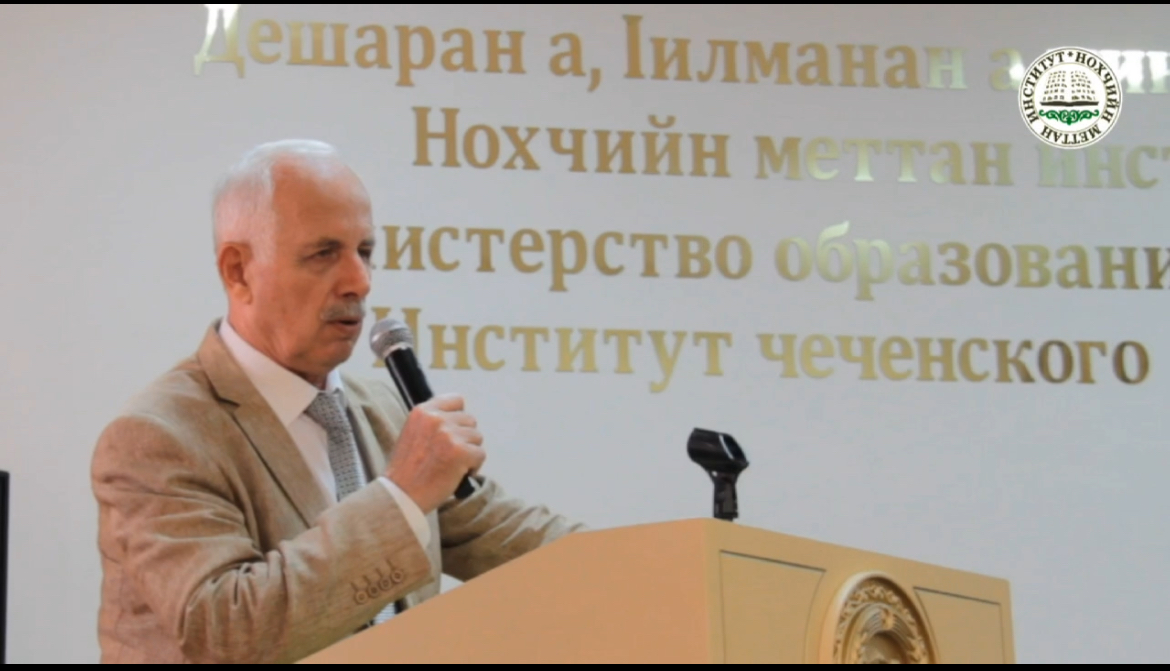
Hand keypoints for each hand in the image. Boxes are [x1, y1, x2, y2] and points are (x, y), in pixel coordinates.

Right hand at [385, 393, 483, 513]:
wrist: (400, 496)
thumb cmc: (407, 471)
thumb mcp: (413, 434)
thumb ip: (433, 422)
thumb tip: (459, 419)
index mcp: (422, 412)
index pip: (456, 400)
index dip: (458, 418)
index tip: (453, 433)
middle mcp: (436, 419)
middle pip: (470, 420)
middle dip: (464, 438)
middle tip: (449, 456)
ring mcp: (449, 434)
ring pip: (477, 438)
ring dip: (469, 453)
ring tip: (451, 466)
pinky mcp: (460, 452)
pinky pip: (480, 455)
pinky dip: (473, 468)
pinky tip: (456, 475)